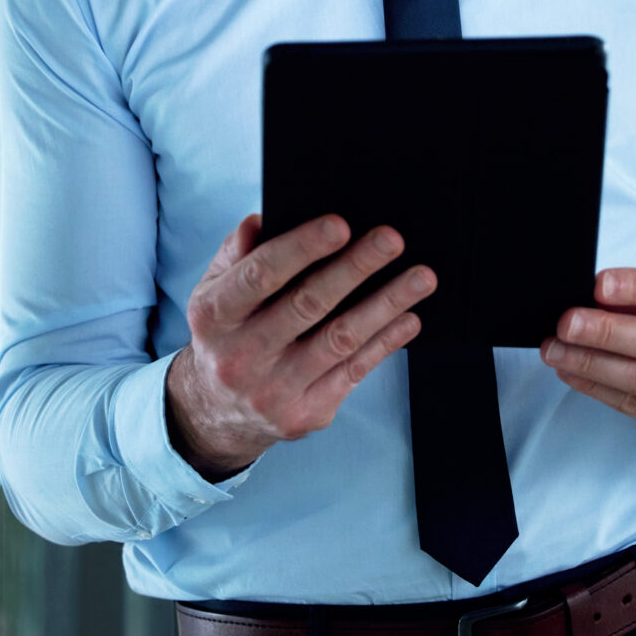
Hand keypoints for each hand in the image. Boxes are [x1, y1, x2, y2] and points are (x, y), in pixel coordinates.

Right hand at [165, 213, 435, 480]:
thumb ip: (237, 256)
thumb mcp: (213, 293)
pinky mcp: (306, 414)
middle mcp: (240, 356)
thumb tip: (261, 221)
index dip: (301, 247)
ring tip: (421, 277)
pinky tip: (409, 317)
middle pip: (307, 304)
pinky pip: (354, 371)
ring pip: (340, 340)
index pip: (260, 274)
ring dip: (386, 304)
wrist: (216, 414)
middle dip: (355, 268)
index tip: (340, 224)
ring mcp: (274, 391)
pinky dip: (386, 342)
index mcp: (214, 316)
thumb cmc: (226, 334)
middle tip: (392, 239)